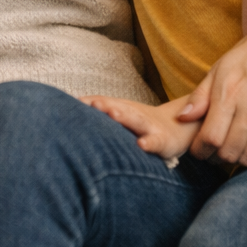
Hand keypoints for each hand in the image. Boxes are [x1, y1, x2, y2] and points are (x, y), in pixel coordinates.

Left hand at [82, 95, 198, 164]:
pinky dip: (150, 142)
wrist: (176, 128)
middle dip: (105, 105)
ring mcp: (149, 127)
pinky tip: (142, 144)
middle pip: (119, 108)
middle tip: (93, 103)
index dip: (91, 102)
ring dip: (125, 116)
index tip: (74, 102)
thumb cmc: (140, 123)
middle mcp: (134, 115)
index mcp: (122, 109)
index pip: (104, 103)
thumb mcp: (120, 113)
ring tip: (114, 114)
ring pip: (136, 120)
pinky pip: (156, 142)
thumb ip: (99, 109)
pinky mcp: (163, 141)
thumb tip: (70, 105)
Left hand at [177, 1, 246, 165]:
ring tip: (231, 149)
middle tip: (213, 152)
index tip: (199, 149)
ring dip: (237, 158)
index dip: (200, 150)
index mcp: (230, 94)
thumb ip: (200, 96)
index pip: (210, 138)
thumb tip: (182, 118)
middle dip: (216, 157)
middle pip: (229, 152)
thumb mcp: (219, 68)